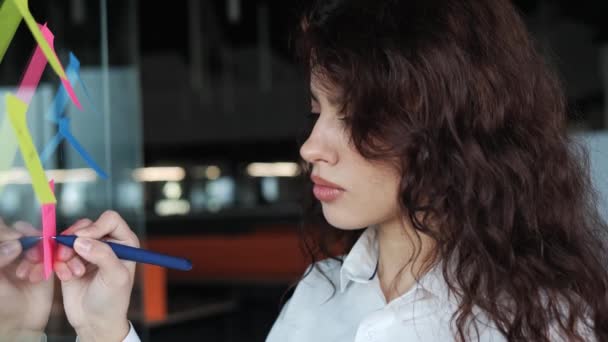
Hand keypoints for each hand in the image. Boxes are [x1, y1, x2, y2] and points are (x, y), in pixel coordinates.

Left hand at [0, 218, 53, 340]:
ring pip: (41, 242)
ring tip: (35, 274)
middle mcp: (14, 251)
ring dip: (43, 254)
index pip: (4, 230)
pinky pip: (56, 254)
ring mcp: (32, 257)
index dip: (11, 231)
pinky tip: (48, 274)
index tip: (18, 238)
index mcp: (0, 253)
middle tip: (30, 257)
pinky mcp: (49, 265)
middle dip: (30, 242)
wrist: (20, 325)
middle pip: (23, 233)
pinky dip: (56, 261)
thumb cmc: (1, 304)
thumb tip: (16, 243)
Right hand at [54, 211, 138, 341]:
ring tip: (73, 272)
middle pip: (86, 225)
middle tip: (68, 255)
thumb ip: (102, 255)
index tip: (82, 238)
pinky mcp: (71, 260)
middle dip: (74, 239)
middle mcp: (107, 242)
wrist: (94, 321)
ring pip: (70, 238)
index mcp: (125, 242)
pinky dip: (59, 263)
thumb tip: (81, 240)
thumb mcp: (114, 277)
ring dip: (66, 253)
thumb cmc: (112, 300)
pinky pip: (58, 252)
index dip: (95, 226)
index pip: (110, 220)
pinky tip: (67, 277)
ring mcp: (88, 250)